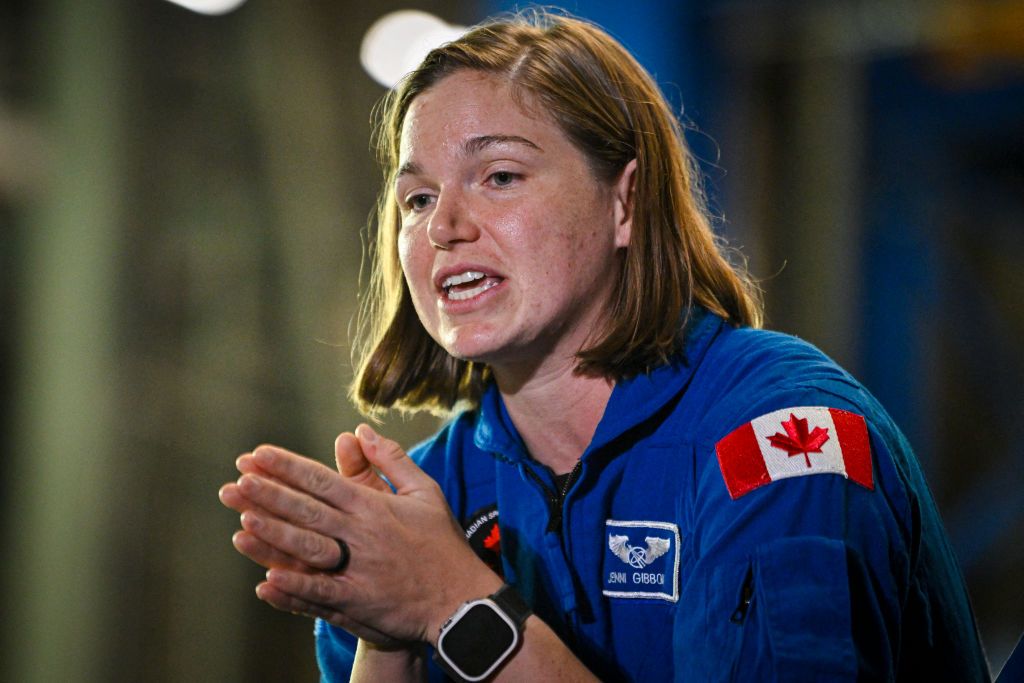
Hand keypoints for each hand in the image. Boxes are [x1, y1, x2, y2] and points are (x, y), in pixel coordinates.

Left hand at [220, 425, 499, 643]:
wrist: (460, 600)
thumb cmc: (441, 543)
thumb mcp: (425, 492)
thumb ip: (391, 460)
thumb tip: (360, 429)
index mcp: (375, 506)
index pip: (323, 481)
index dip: (288, 467)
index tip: (257, 455)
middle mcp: (362, 535)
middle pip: (308, 511)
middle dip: (269, 495)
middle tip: (236, 483)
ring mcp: (358, 570)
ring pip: (309, 550)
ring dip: (274, 537)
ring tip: (242, 522)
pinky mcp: (357, 603)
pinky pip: (320, 595)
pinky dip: (294, 589)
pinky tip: (267, 582)